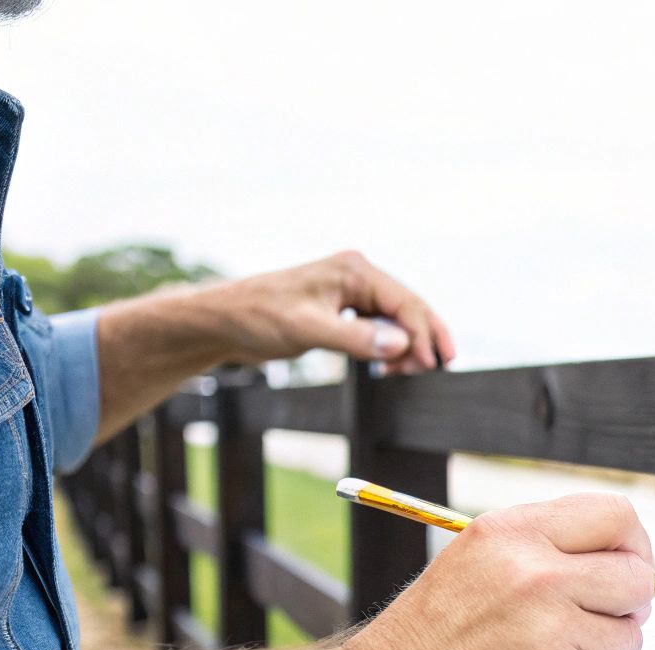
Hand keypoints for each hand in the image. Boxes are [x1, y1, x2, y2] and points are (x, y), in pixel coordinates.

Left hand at [203, 250, 455, 372]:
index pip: (404, 302)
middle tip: (431, 372)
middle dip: (423, 340)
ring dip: (406, 346)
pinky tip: (387, 366)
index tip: (432, 364)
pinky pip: (377, 327)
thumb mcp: (308, 329)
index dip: (423, 334)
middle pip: (407, 308)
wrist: (222, 320)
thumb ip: (356, 337)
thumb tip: (401, 344)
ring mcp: (349, 292)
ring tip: (406, 374)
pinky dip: (388, 347)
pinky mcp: (340, 310)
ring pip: (395, 319)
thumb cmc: (257, 315)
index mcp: (353, 270)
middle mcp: (356, 276)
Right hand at [340, 493, 654, 649]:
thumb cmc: (430, 637)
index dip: (633, 545)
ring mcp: (552, 627)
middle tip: (603, 619)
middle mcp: (536, 573)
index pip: (615, 516)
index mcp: (513, 533)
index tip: (628, 566)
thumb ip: (543, 549)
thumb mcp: (475, 562)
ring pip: (628, 635)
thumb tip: (622, 557)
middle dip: (629, 603)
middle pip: (635, 576)